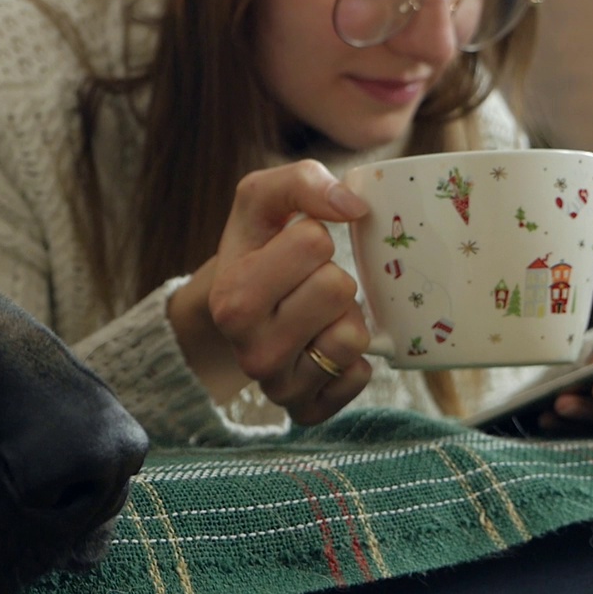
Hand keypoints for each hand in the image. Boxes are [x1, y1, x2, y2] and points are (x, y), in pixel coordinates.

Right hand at [168, 160, 371, 424]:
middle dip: (332, 278)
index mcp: (232, 297)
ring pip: (353, 336)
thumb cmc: (255, 249)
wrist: (232, 313)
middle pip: (337, 288)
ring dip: (345, 317)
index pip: (313, 241)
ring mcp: (278, 387)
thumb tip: (354, 205)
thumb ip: (301, 181)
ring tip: (315, 316)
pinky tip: (322, 347)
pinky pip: (360, 377)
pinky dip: (352, 358)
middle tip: (305, 286)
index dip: (312, 237)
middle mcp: (250, 350)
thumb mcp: (261, 201)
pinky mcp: (307, 412)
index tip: (290, 251)